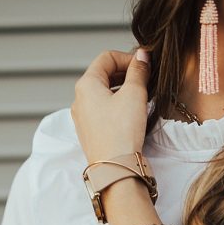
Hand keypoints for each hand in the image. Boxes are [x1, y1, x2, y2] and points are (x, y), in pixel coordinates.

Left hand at [71, 48, 150, 164]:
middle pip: (103, 75)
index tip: (144, 65)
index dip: (128, 58)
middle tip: (144, 80)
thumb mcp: (134, 94)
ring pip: (103, 94)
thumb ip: (138, 71)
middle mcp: (79, 99)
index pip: (106, 58)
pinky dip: (116, 106)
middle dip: (125, 74)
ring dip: (122, 90)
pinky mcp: (90, 132)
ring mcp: (82, 118)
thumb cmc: (121, 132)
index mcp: (86, 84)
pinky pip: (102, 111)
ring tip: (140, 97)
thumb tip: (141, 56)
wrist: (114, 168)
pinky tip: (131, 114)